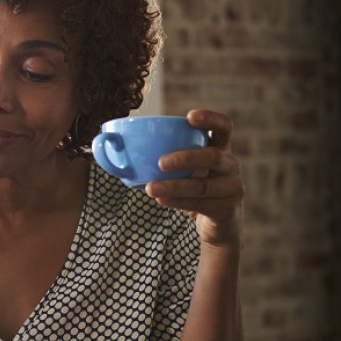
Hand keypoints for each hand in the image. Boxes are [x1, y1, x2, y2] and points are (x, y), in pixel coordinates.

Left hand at [144, 109, 243, 246]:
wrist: (216, 224)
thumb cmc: (193, 188)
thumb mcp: (184, 169)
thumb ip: (159, 154)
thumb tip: (109, 142)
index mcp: (220, 148)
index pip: (223, 127)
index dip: (210, 119)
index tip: (189, 117)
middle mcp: (230, 165)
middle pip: (213, 156)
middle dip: (186, 157)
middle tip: (160, 162)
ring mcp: (231, 188)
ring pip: (203, 185)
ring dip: (174, 186)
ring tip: (150, 189)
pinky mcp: (226, 209)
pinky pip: (201, 204)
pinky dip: (178, 202)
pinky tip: (161, 200)